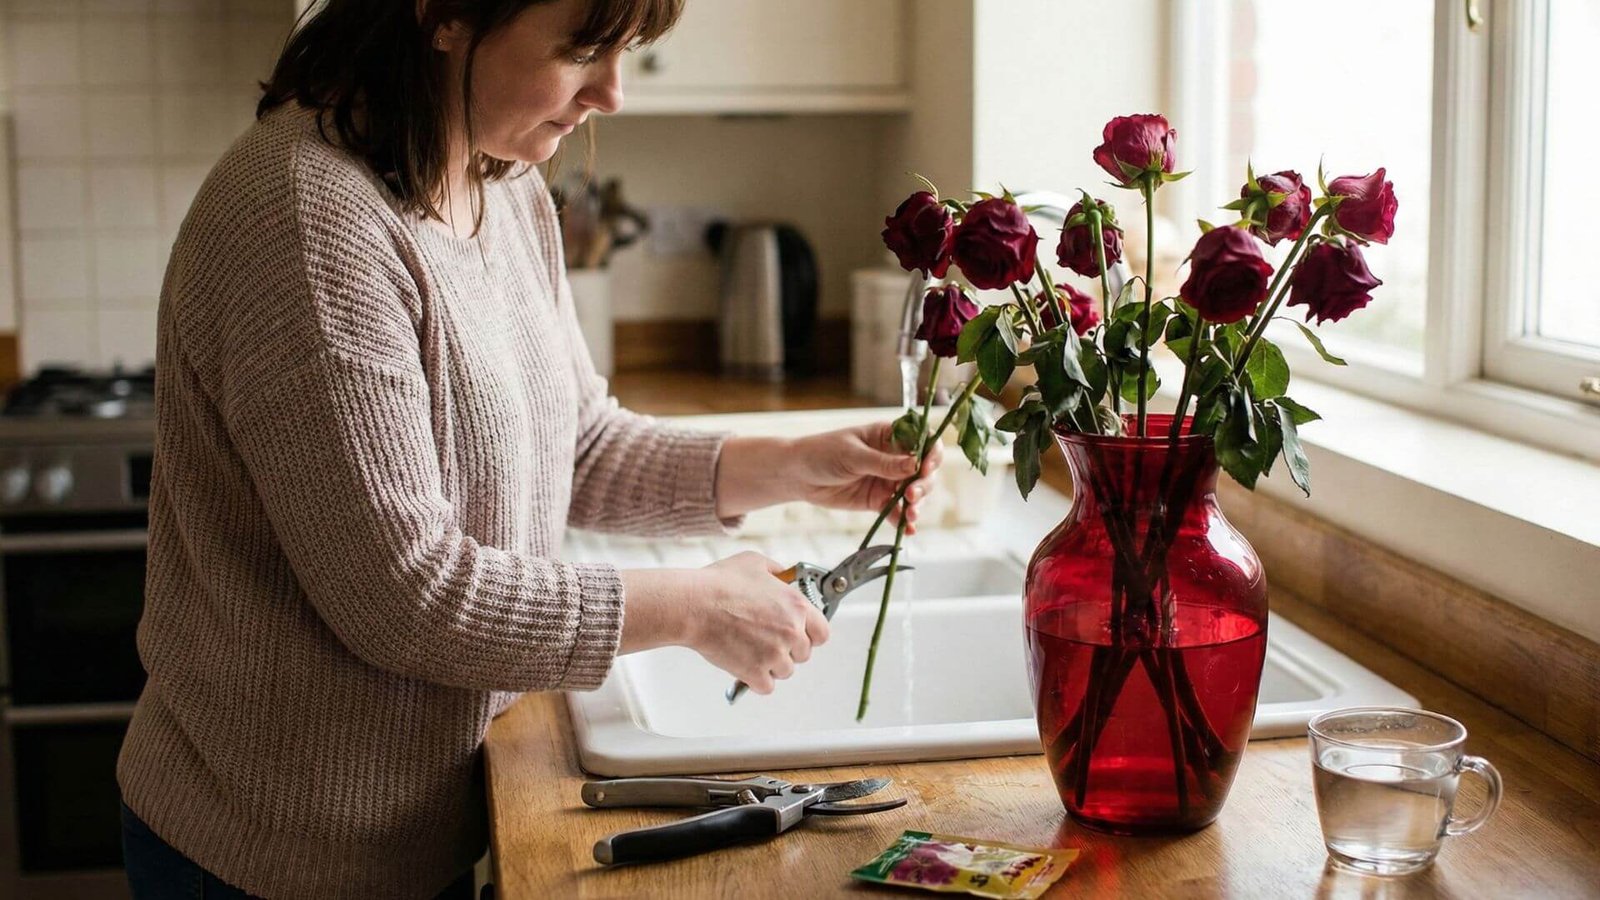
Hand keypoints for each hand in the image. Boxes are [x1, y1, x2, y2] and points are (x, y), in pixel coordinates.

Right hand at [680, 552, 829, 694]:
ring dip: (771, 665)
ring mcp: (774, 655)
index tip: (800, 634)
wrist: (694, 605)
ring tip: (751, 650)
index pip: (822, 633)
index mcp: (797, 606)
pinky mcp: (755, 673)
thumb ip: (776, 571)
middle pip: (804, 654)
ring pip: (785, 671)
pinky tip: (744, 665)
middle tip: (766, 640)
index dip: (810, 634)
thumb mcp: (755, 563)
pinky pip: (766, 686)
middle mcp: (791, 632)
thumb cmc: (719, 583)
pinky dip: (756, 680)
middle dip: (788, 649)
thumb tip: (783, 576)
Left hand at [790, 422, 943, 534]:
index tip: (926, 467)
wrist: (798, 475)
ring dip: (917, 504)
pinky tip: (908, 529)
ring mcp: (888, 480)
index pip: (922, 440)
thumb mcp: (853, 455)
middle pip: (923, 470)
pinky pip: (897, 511)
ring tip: (911, 514)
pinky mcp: (879, 500)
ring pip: (914, 492)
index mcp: (890, 436)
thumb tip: (915, 464)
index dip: (931, 453)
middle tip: (911, 495)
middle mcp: (894, 457)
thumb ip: (883, 463)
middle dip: (923, 483)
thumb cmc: (822, 453)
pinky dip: (904, 520)